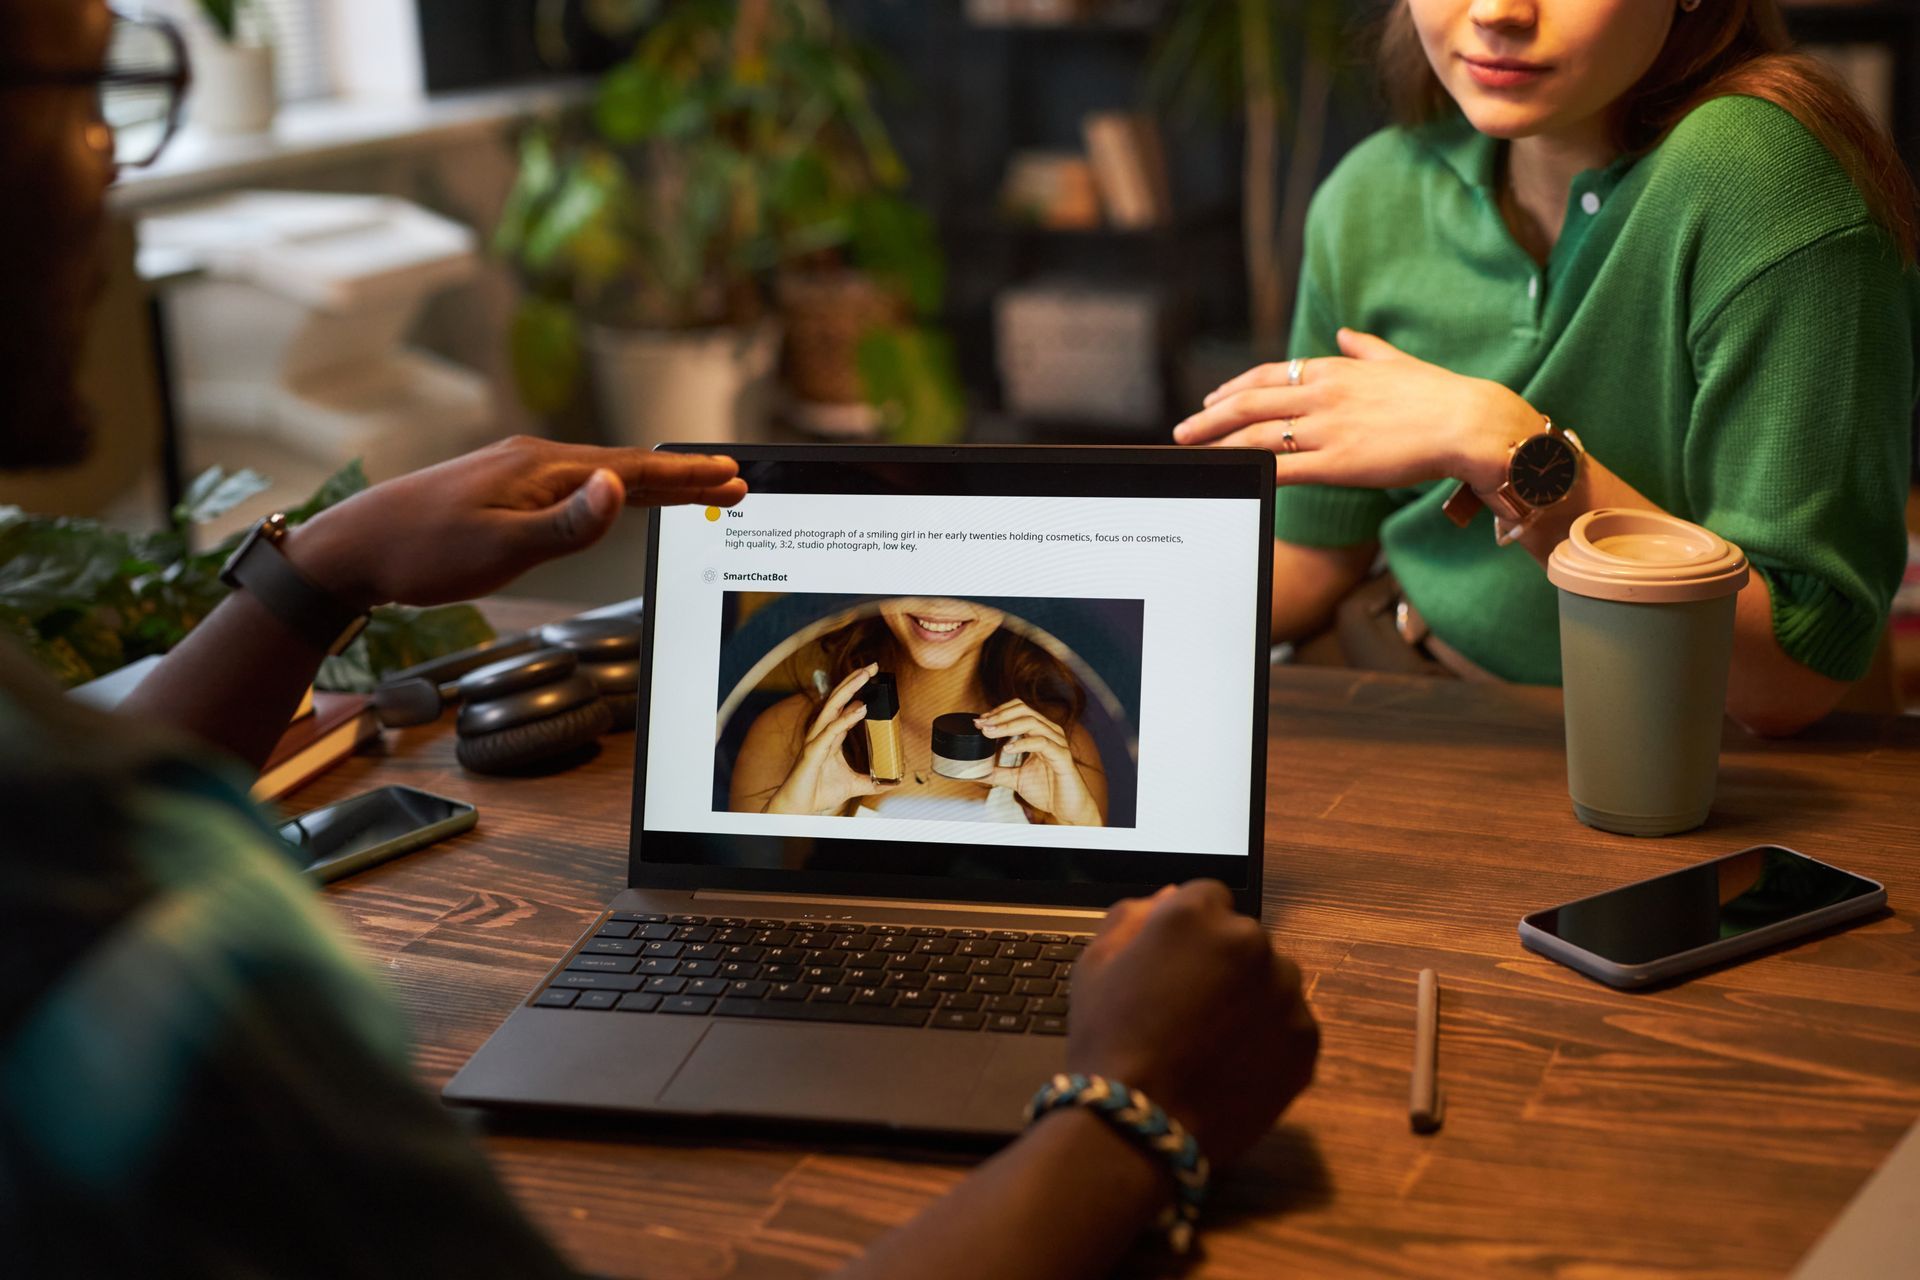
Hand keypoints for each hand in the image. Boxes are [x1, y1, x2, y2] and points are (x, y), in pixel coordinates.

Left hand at [283, 436, 745, 610]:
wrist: (355, 547)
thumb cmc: (423, 553)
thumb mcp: (500, 548)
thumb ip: (565, 523)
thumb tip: (618, 486)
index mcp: (543, 469)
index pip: (633, 470)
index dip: (687, 476)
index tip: (733, 475)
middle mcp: (536, 460)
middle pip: (626, 467)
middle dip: (684, 476)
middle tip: (735, 480)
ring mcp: (518, 472)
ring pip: (603, 475)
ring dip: (653, 483)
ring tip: (695, 487)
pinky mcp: (504, 488)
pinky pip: (577, 485)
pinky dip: (613, 490)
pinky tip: (616, 496)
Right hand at [764, 664, 901, 815]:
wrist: (799, 807)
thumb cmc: (819, 791)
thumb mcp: (854, 785)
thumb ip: (872, 782)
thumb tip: (893, 782)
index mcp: (831, 736)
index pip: (844, 706)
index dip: (857, 690)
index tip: (873, 677)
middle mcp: (822, 733)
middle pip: (838, 699)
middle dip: (854, 681)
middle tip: (871, 666)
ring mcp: (817, 740)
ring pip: (832, 708)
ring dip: (848, 690)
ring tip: (864, 676)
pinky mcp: (813, 752)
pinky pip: (831, 731)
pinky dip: (845, 719)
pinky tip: (859, 709)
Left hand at [972, 699, 1102, 826]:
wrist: (1068, 809)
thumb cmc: (1048, 790)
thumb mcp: (1016, 778)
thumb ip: (997, 772)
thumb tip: (975, 771)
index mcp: (1040, 733)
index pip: (1019, 710)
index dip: (998, 712)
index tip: (979, 721)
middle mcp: (1050, 733)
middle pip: (1024, 710)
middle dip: (999, 716)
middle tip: (981, 725)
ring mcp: (1057, 743)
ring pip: (1032, 722)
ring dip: (1007, 726)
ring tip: (989, 733)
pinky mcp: (1062, 756)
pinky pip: (1042, 742)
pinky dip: (1023, 743)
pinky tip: (1008, 749)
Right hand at [1069, 881, 1317, 1168]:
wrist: (1142, 1122)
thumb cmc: (1108, 1040)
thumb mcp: (1095, 965)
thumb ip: (1132, 917)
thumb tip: (1167, 897)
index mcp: (1195, 914)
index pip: (1208, 897)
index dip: (1189, 932)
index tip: (1174, 965)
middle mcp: (1249, 940)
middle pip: (1244, 938)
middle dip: (1223, 962)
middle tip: (1190, 1008)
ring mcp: (1284, 991)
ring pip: (1273, 979)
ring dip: (1251, 997)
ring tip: (1214, 1040)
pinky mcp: (1306, 1038)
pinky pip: (1290, 1023)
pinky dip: (1270, 1037)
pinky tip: (1234, 1063)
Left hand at [1172, 328, 1537, 494]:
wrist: (1469, 423)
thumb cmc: (1440, 395)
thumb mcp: (1396, 361)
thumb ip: (1365, 349)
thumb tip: (1344, 334)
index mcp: (1335, 370)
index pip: (1269, 375)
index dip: (1233, 388)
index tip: (1210, 399)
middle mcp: (1323, 395)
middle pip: (1250, 403)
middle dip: (1210, 418)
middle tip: (1182, 431)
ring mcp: (1328, 429)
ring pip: (1258, 435)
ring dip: (1221, 445)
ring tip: (1196, 454)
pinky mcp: (1337, 462)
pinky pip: (1284, 468)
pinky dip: (1254, 471)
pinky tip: (1236, 477)